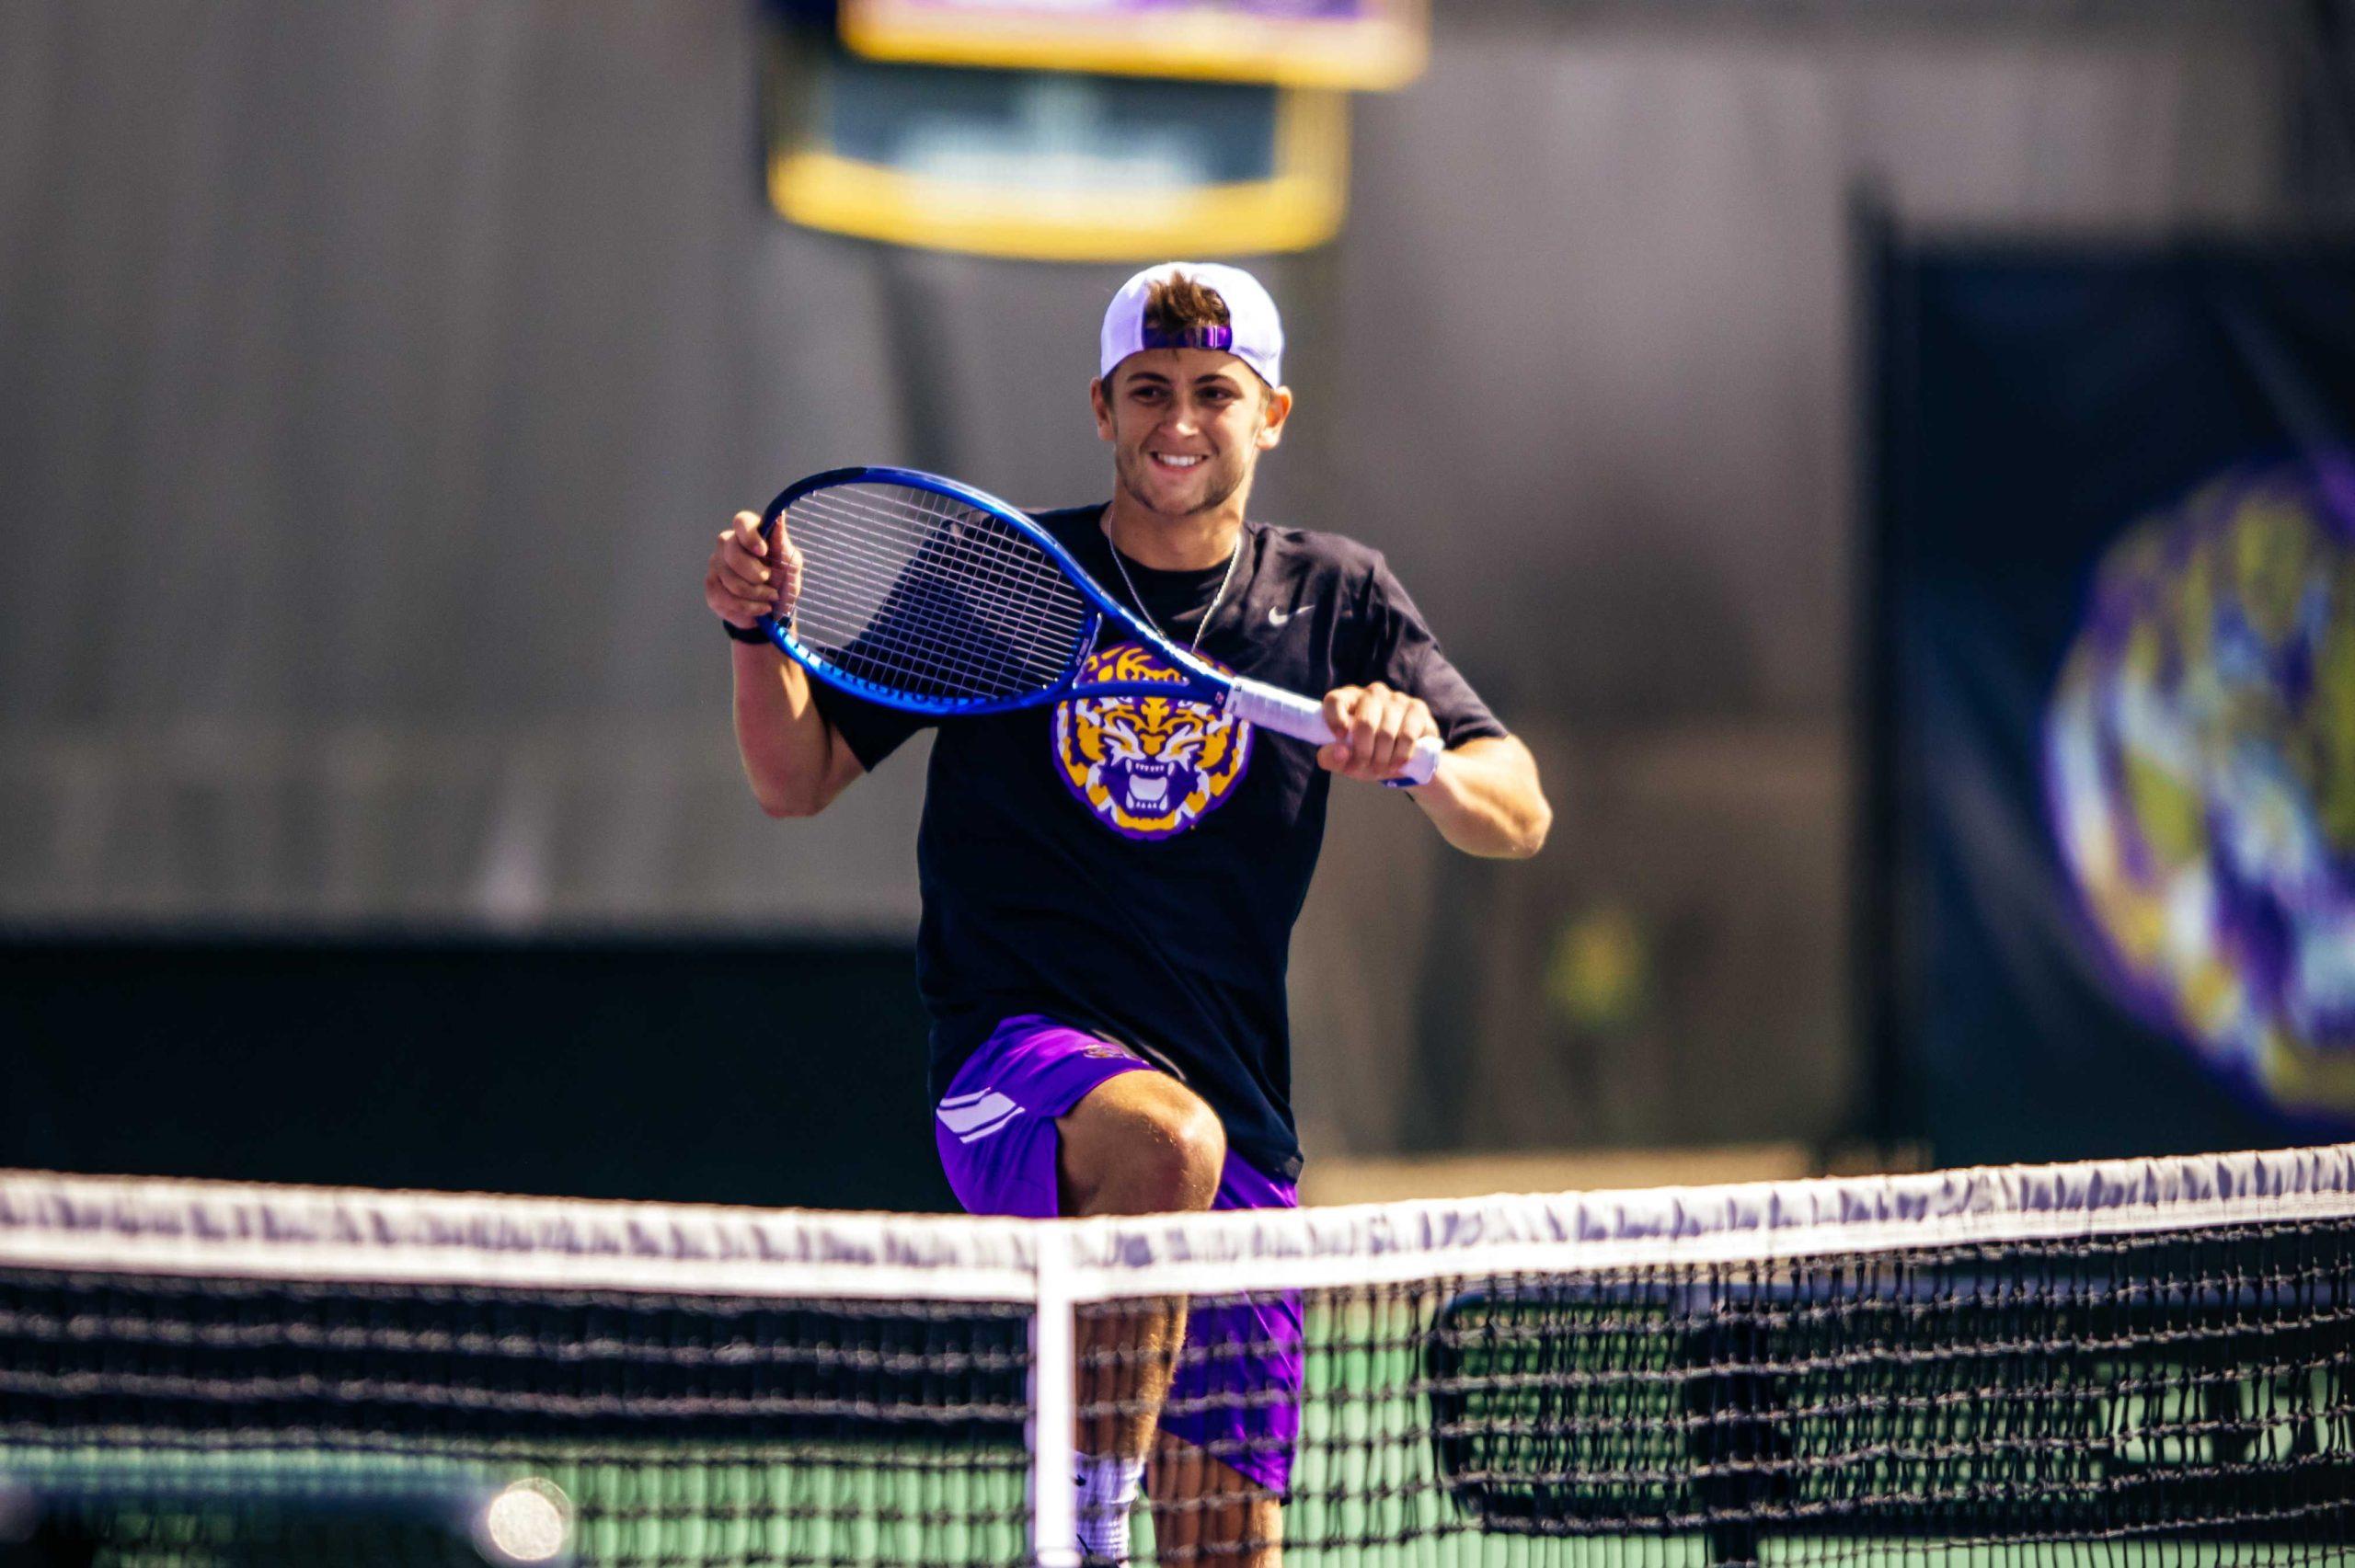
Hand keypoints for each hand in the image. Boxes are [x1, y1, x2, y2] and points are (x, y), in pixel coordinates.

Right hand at [705, 510, 801, 630]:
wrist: (774, 608)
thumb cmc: (783, 579)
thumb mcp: (790, 564)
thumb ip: (782, 544)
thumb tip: (779, 517)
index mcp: (749, 532)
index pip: (741, 521)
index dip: (750, 536)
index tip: (763, 551)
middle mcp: (728, 543)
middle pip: (733, 554)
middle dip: (757, 576)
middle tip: (772, 584)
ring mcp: (716, 563)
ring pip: (730, 581)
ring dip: (756, 596)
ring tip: (769, 601)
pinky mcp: (711, 585)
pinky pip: (724, 598)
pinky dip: (746, 608)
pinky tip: (758, 610)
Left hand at [1317, 682, 1438, 782]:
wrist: (1405, 757)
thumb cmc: (1368, 754)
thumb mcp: (1346, 761)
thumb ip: (1333, 758)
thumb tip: (1340, 752)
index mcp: (1348, 699)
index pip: (1335, 700)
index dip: (1334, 719)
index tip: (1339, 738)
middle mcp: (1372, 693)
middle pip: (1365, 723)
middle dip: (1363, 753)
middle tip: (1364, 767)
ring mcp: (1396, 698)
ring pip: (1386, 733)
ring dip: (1381, 759)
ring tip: (1380, 768)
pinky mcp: (1417, 708)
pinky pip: (1407, 736)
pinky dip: (1399, 756)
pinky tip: (1396, 764)